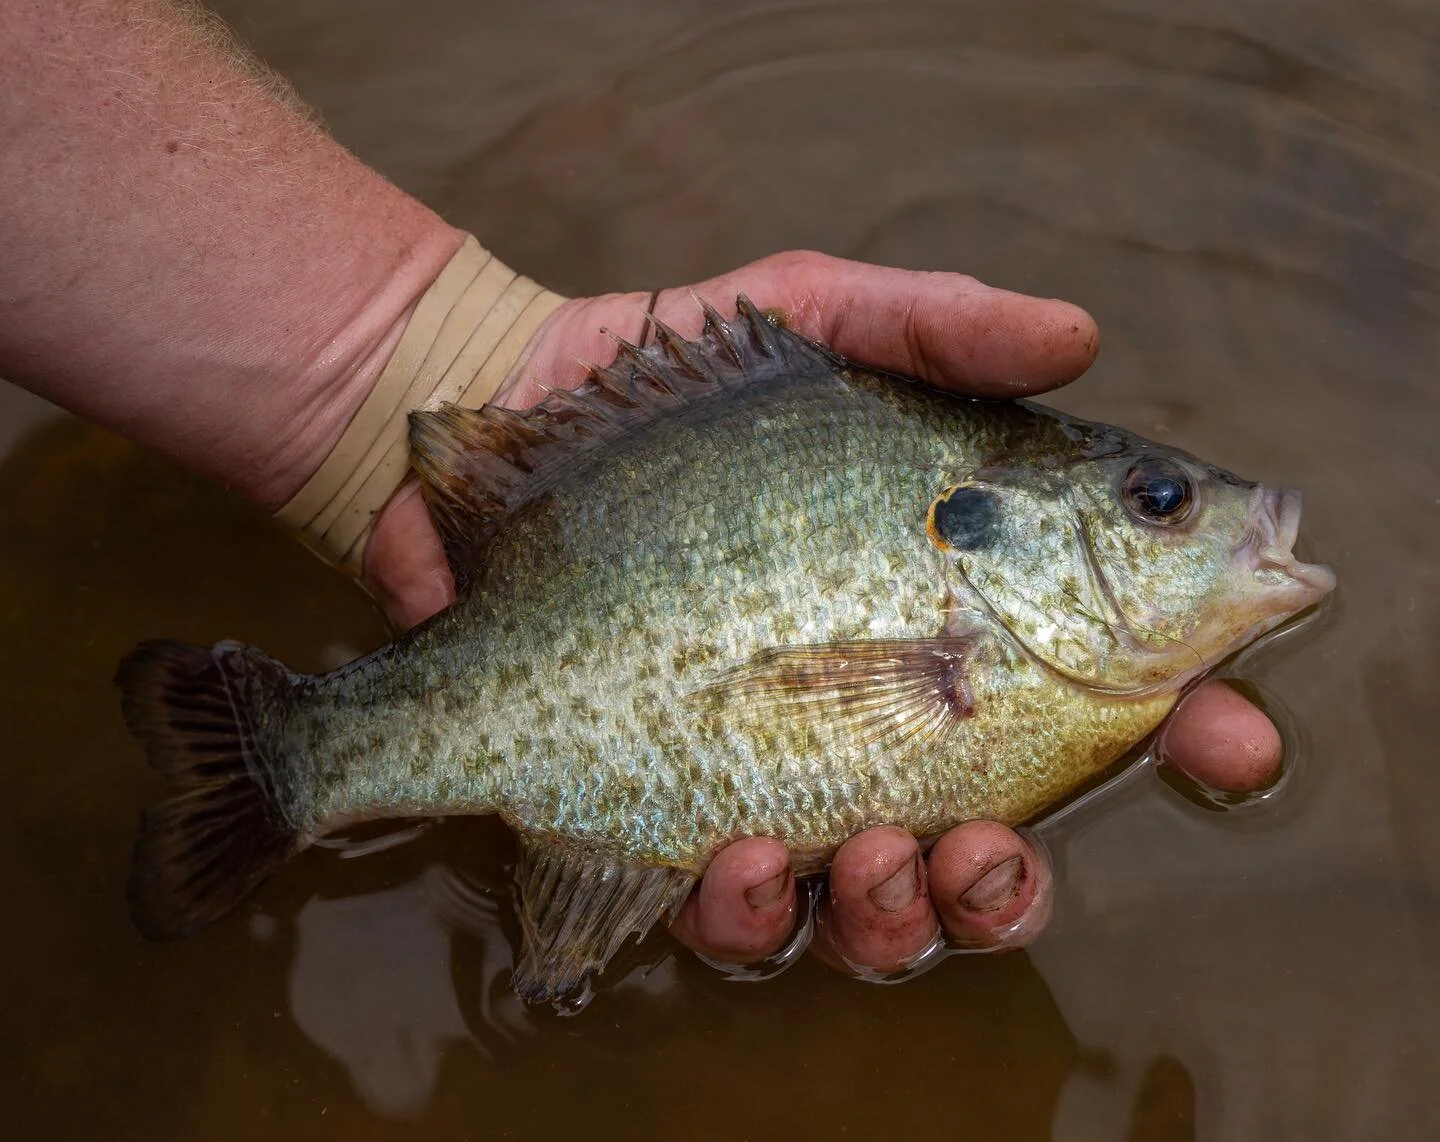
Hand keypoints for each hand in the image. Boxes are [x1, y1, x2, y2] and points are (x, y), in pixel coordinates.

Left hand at [364, 250, 1283, 976]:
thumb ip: (937, 329)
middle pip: (984, 854)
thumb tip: (1078, 335)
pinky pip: (719, 913)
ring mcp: (761, 780)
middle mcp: (871, 718)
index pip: (1104, 691)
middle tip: (986, 852)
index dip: (1189, 726)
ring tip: (874, 866)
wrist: (496, 414)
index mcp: (946, 617)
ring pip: (864, 915)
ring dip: (891, 921)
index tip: (1231, 735)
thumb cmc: (674, 380)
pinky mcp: (646, 816)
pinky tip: (732, 858)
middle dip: (1005, 886)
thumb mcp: (811, 318)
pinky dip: (746, 910)